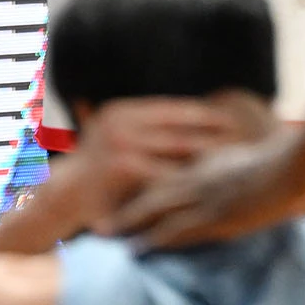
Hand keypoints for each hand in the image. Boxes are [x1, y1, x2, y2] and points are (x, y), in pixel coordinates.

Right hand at [72, 94, 265, 225]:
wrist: (61, 196)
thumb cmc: (95, 171)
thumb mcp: (114, 138)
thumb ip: (143, 130)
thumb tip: (186, 124)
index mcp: (121, 110)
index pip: (170, 108)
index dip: (200, 113)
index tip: (228, 117)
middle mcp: (120, 120)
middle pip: (177, 124)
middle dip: (210, 130)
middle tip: (242, 133)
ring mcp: (120, 141)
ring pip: (175, 146)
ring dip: (206, 150)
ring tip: (234, 155)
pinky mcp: (123, 166)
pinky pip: (163, 172)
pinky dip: (188, 176)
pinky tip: (210, 182)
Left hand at [99, 125, 304, 249]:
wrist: (299, 163)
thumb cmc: (284, 159)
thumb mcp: (250, 159)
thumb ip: (231, 164)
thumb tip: (219, 168)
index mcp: (209, 163)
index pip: (165, 174)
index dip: (140, 185)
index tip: (119, 195)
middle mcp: (202, 177)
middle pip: (153, 191)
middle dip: (125, 206)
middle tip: (101, 218)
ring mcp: (208, 197)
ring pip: (158, 210)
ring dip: (132, 224)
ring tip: (108, 236)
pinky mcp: (220, 217)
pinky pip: (180, 229)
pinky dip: (156, 239)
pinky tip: (140, 248)